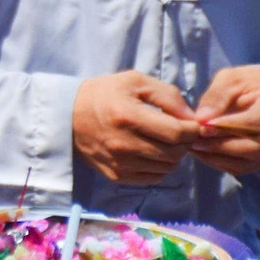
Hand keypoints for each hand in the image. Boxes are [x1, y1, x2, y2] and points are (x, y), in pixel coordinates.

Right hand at [72, 71, 200, 185]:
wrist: (67, 115)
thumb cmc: (104, 94)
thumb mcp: (135, 81)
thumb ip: (167, 95)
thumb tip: (192, 117)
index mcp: (128, 116)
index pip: (176, 133)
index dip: (192, 130)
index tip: (192, 124)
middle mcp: (123, 144)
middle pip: (174, 153)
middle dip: (185, 143)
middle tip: (180, 132)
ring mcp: (119, 163)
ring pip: (166, 168)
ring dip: (174, 156)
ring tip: (165, 141)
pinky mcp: (116, 175)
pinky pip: (153, 178)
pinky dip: (160, 167)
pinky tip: (152, 153)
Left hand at [190, 65, 259, 175]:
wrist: (258, 93)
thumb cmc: (243, 82)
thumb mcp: (229, 79)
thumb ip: (216, 96)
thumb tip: (202, 119)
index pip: (254, 122)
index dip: (227, 127)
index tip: (202, 126)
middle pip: (253, 147)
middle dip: (220, 146)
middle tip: (194, 140)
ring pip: (247, 162)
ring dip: (217, 157)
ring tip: (193, 147)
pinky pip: (243, 168)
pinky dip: (220, 163)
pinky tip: (202, 153)